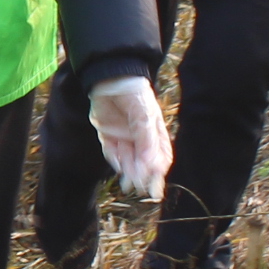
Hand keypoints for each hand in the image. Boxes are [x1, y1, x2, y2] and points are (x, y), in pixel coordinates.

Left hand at [86, 74, 173, 199]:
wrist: (110, 78)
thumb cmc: (134, 95)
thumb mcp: (145, 117)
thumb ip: (147, 142)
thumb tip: (150, 167)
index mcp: (154, 132)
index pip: (161, 156)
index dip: (159, 171)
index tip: (156, 184)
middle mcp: (139, 136)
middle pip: (143, 162)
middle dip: (143, 176)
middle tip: (141, 190)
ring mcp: (123, 136)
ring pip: (127, 159)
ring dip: (129, 172)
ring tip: (128, 184)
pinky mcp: (107, 134)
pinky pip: (111, 151)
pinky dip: (115, 160)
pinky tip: (118, 167)